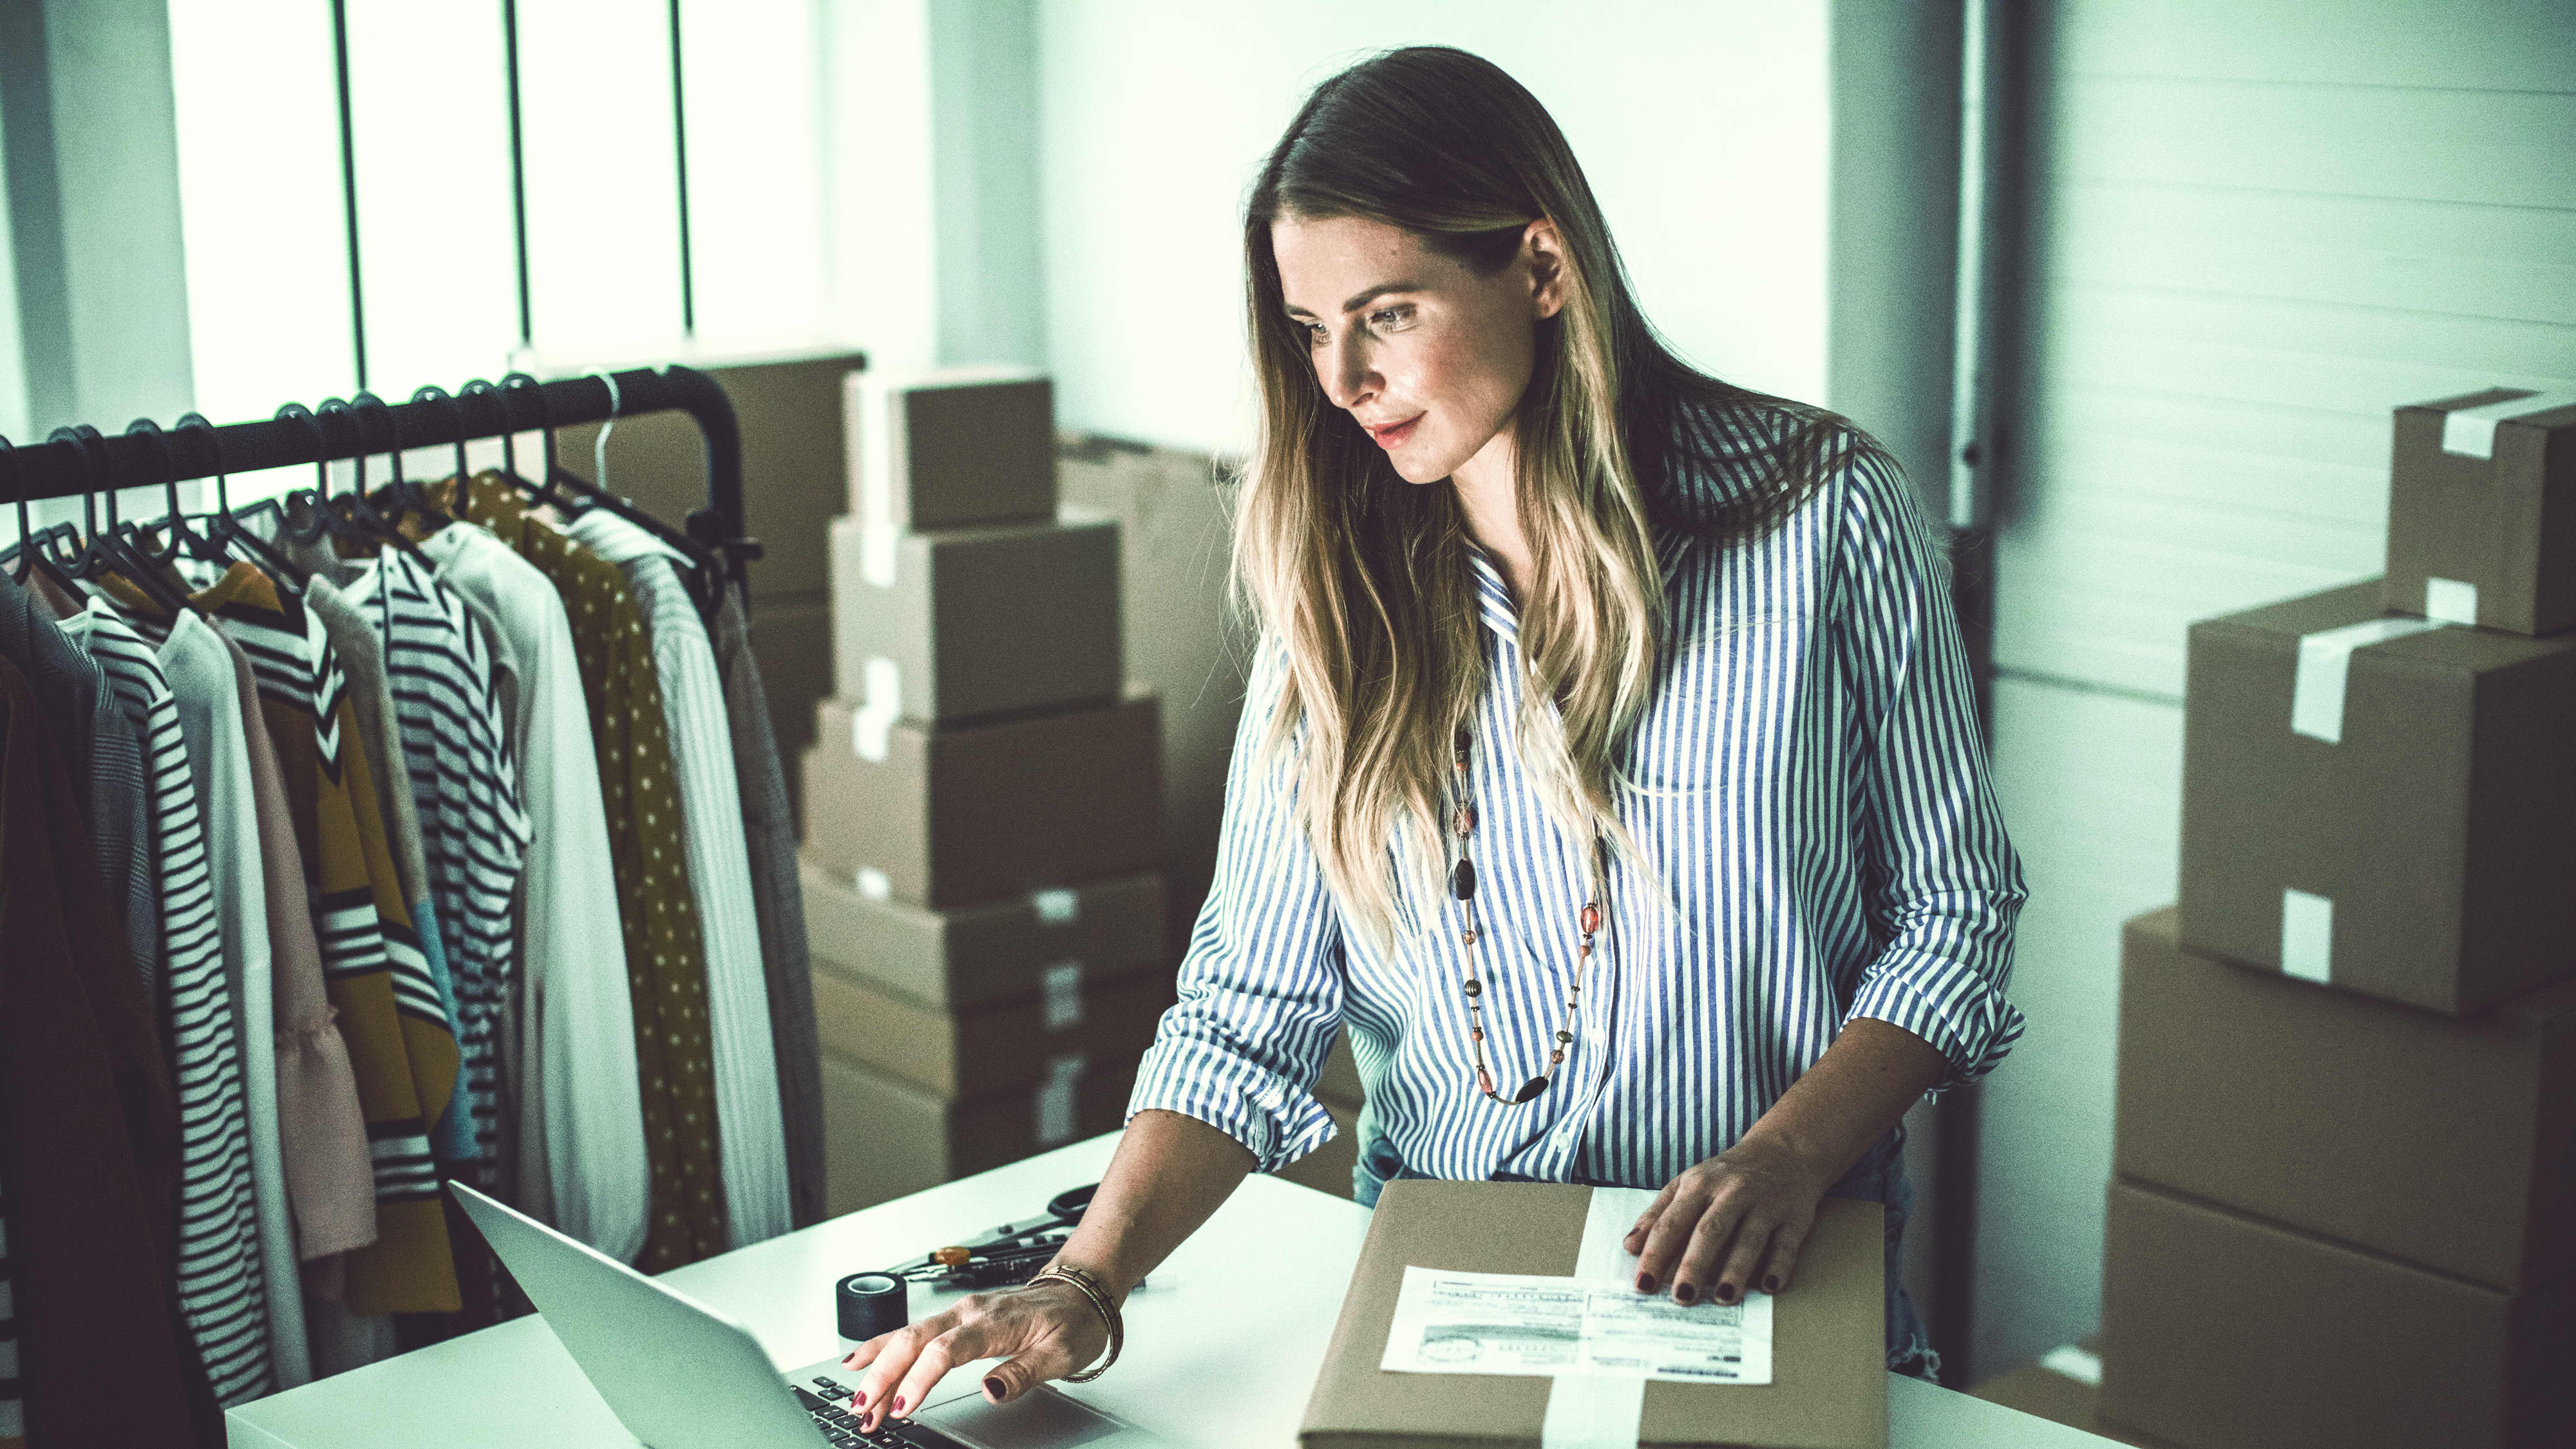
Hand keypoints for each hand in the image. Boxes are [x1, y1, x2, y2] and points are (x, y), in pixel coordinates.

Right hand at [839, 1277, 1108, 1432]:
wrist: (1080, 1294)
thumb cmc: (1072, 1323)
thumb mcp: (1060, 1355)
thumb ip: (1023, 1373)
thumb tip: (990, 1390)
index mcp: (993, 1322)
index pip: (945, 1350)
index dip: (920, 1379)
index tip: (903, 1407)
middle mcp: (969, 1312)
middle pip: (914, 1340)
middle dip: (884, 1375)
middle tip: (863, 1410)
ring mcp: (959, 1313)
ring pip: (907, 1335)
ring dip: (879, 1367)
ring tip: (857, 1399)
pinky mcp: (955, 1319)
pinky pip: (913, 1332)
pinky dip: (884, 1347)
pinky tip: (861, 1360)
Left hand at [1621, 1134, 1830, 1306]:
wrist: (1783, 1152)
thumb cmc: (1725, 1176)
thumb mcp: (1687, 1184)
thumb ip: (1657, 1214)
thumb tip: (1629, 1247)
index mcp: (1699, 1185)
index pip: (1672, 1223)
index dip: (1656, 1254)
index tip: (1642, 1285)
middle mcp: (1732, 1192)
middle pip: (1710, 1231)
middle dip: (1694, 1265)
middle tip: (1681, 1298)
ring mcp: (1765, 1204)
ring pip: (1750, 1238)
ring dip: (1736, 1270)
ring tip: (1723, 1298)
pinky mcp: (1794, 1218)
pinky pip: (1786, 1244)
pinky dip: (1779, 1266)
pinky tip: (1768, 1286)